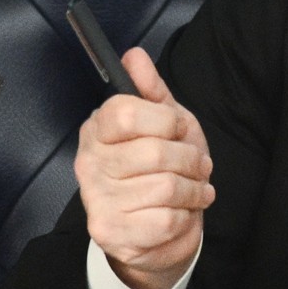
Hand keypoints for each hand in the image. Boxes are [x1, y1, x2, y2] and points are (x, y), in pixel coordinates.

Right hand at [77, 47, 214, 288]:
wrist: (160, 230)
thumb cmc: (163, 170)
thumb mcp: (165, 125)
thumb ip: (152, 91)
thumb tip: (134, 55)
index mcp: (98, 130)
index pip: (124, 112)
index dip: (164, 120)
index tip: (177, 130)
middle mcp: (89, 163)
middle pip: (154, 151)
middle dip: (190, 159)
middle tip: (198, 166)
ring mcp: (97, 200)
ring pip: (165, 186)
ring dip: (194, 189)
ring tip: (195, 190)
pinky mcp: (110, 233)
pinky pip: (165, 219)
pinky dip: (186, 216)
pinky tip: (183, 213)